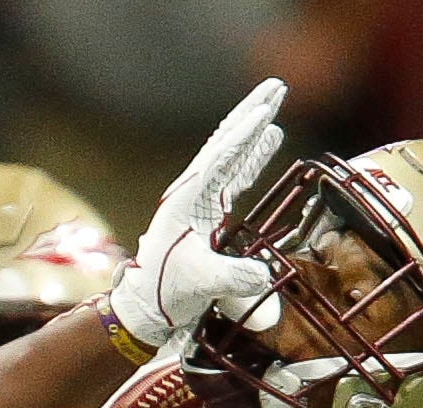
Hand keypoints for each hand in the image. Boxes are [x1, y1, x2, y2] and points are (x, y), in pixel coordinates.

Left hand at [104, 78, 289, 349]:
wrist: (146, 307)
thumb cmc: (166, 293)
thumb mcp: (201, 284)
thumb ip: (232, 277)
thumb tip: (264, 274)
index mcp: (188, 200)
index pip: (221, 158)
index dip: (245, 135)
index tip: (266, 110)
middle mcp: (194, 192)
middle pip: (226, 142)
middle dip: (251, 112)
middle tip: (276, 85)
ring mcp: (202, 199)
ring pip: (232, 153)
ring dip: (253, 127)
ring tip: (274, 99)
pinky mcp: (211, 211)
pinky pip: (237, 174)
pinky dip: (254, 154)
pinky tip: (271, 138)